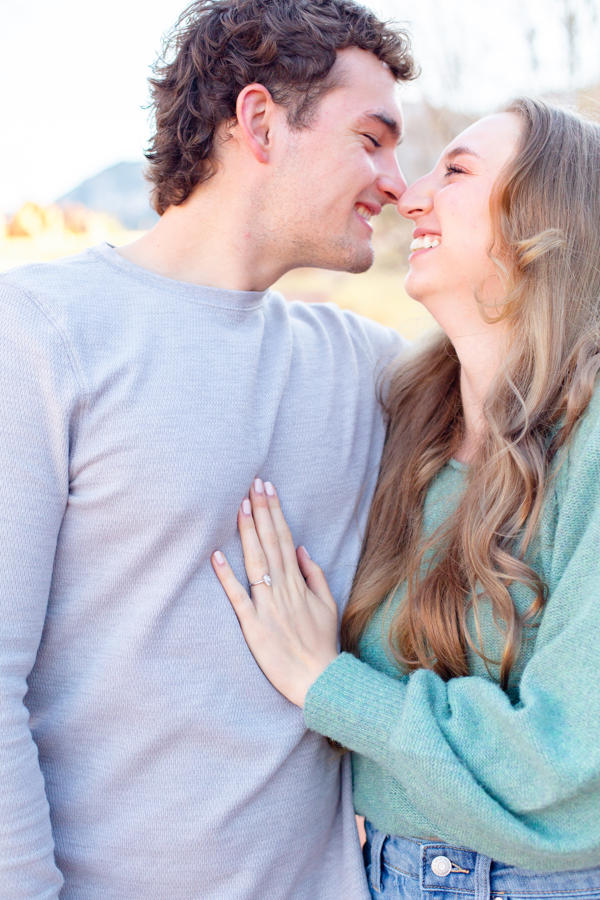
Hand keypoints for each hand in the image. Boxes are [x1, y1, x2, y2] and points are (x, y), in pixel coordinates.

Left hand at [212, 479, 338, 707]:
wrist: (318, 680)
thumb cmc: (321, 643)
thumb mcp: (327, 604)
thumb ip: (313, 574)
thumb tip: (300, 548)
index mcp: (298, 583)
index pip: (285, 538)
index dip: (275, 512)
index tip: (267, 488)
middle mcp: (283, 589)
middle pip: (270, 543)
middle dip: (261, 511)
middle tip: (252, 483)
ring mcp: (267, 606)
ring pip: (255, 562)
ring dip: (247, 533)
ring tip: (240, 506)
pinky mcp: (253, 626)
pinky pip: (238, 597)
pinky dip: (227, 576)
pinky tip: (216, 555)